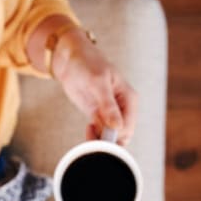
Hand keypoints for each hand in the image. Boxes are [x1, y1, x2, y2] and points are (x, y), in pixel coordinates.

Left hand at [52, 30, 138, 145]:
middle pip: (122, 136)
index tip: (99, 132)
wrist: (71, 60)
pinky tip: (88, 127)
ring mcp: (111, 114)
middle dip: (108, 140)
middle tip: (93, 132)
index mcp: (129, 99)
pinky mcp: (99, 117)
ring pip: (111, 138)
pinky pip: (101, 135)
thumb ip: (108, 105)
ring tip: (89, 128)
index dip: (115, 135)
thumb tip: (117, 126)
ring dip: (100, 139)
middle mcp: (123, 109)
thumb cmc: (87, 64)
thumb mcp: (98, 82)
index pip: (128, 127)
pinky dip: (94, 137)